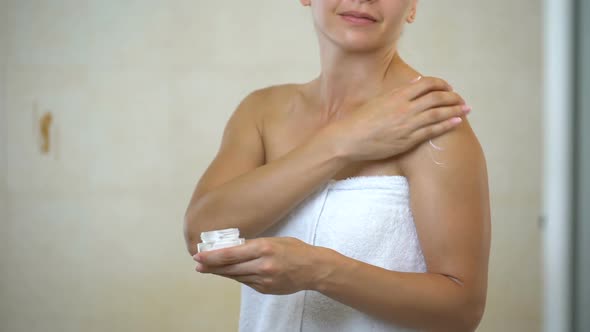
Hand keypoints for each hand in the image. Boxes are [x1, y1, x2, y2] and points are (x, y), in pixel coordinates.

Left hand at [193, 237, 323, 294]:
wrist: (314, 269)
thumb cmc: (296, 250)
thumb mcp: (274, 240)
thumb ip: (253, 245)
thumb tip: (231, 248)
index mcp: (264, 248)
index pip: (231, 254)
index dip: (212, 256)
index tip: (199, 255)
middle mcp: (262, 265)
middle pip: (229, 268)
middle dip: (211, 266)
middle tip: (198, 264)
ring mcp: (264, 280)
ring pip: (236, 277)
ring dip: (222, 272)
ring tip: (209, 269)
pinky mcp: (266, 289)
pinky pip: (246, 282)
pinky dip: (238, 277)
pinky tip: (231, 273)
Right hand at [322, 76, 470, 161]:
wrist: (350, 139)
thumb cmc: (360, 120)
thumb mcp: (379, 100)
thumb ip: (398, 93)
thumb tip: (415, 84)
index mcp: (397, 95)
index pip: (427, 84)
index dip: (441, 84)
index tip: (448, 88)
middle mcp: (405, 108)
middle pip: (437, 98)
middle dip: (453, 97)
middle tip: (462, 100)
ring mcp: (408, 124)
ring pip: (438, 114)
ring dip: (455, 110)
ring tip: (466, 109)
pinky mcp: (408, 140)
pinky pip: (432, 130)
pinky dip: (447, 125)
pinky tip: (456, 122)